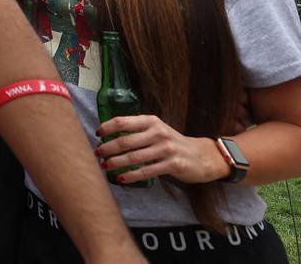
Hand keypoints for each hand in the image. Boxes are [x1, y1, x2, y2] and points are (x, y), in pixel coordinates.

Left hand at [96, 114, 225, 185]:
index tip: (97, 135)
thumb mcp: (157, 130)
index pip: (123, 121)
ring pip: (134, 157)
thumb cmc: (173, 142)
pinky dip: (131, 175)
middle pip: (125, 141)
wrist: (204, 156)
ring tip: (104, 166)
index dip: (107, 128)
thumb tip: (109, 135)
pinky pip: (147, 171)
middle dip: (108, 148)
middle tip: (97, 154)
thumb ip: (138, 130)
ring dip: (116, 163)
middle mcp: (158, 133)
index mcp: (151, 121)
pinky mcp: (172, 165)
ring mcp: (166, 149)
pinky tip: (121, 178)